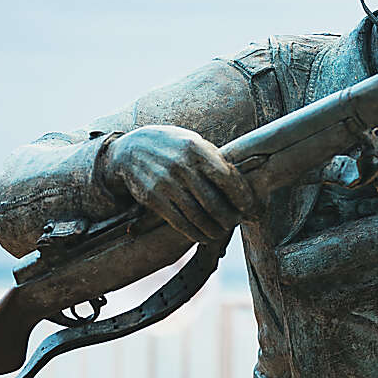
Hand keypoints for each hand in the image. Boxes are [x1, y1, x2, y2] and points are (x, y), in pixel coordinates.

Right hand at [103, 126, 255, 250]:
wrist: (130, 149)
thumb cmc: (171, 146)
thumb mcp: (192, 142)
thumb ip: (214, 160)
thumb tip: (241, 184)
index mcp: (195, 148)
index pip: (226, 177)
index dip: (241, 196)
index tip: (248, 207)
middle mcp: (181, 166)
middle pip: (214, 202)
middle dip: (229, 217)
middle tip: (235, 221)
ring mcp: (166, 183)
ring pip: (198, 217)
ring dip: (214, 229)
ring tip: (221, 230)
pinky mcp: (154, 199)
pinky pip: (180, 223)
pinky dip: (196, 234)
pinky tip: (204, 236)